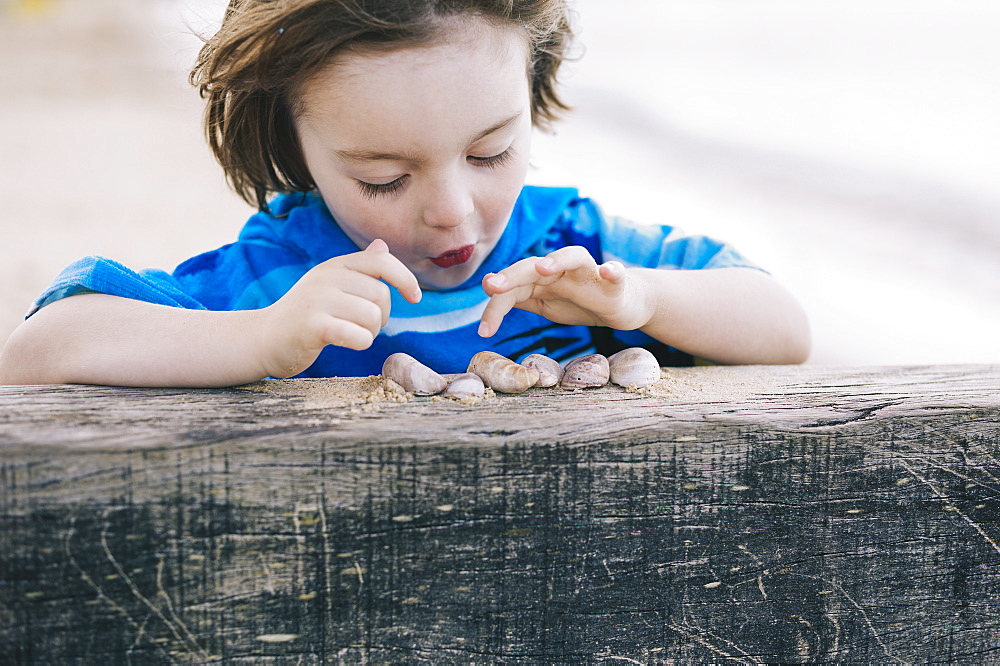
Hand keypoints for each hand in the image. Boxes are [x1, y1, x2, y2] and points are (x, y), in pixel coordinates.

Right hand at [260, 239, 420, 376]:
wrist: (262, 338)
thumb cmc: (304, 315)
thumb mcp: (330, 285)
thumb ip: (358, 268)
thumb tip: (382, 245)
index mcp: (335, 266)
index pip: (382, 260)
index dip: (405, 278)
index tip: (415, 297)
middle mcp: (327, 277)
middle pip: (382, 295)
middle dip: (382, 317)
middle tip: (361, 326)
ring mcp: (318, 300)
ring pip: (373, 317)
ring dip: (371, 333)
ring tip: (351, 335)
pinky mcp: (312, 326)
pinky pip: (359, 335)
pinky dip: (361, 342)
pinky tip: (347, 342)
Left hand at [478, 246, 653, 336]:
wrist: (621, 305)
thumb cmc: (579, 302)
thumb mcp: (544, 303)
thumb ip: (518, 296)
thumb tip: (487, 286)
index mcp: (543, 278)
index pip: (513, 286)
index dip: (497, 306)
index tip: (484, 331)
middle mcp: (563, 270)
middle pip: (535, 265)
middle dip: (513, 274)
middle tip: (492, 286)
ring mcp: (589, 274)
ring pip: (574, 256)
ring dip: (558, 259)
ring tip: (543, 268)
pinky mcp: (615, 283)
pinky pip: (617, 273)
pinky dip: (613, 270)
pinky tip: (609, 271)